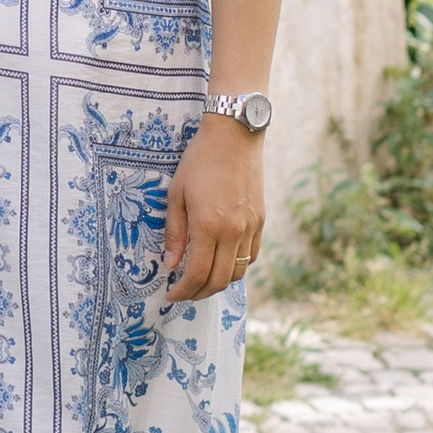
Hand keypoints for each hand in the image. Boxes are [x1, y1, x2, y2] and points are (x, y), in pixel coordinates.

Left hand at [160, 115, 263, 302]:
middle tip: (184, 294)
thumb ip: (175, 233)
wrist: (235, 136)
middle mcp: (233, 231)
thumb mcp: (176, 194)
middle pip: (220, 280)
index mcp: (209, 225)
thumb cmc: (199, 161)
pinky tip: (221, 261)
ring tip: (201, 279)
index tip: (171, 295)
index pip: (197, 274)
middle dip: (199, 293)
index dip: (183, 291)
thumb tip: (171, 265)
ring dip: (219, 282)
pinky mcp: (261, 221)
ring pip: (238, 272)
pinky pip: (251, 256)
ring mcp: (251, 227)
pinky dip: (236, 266)